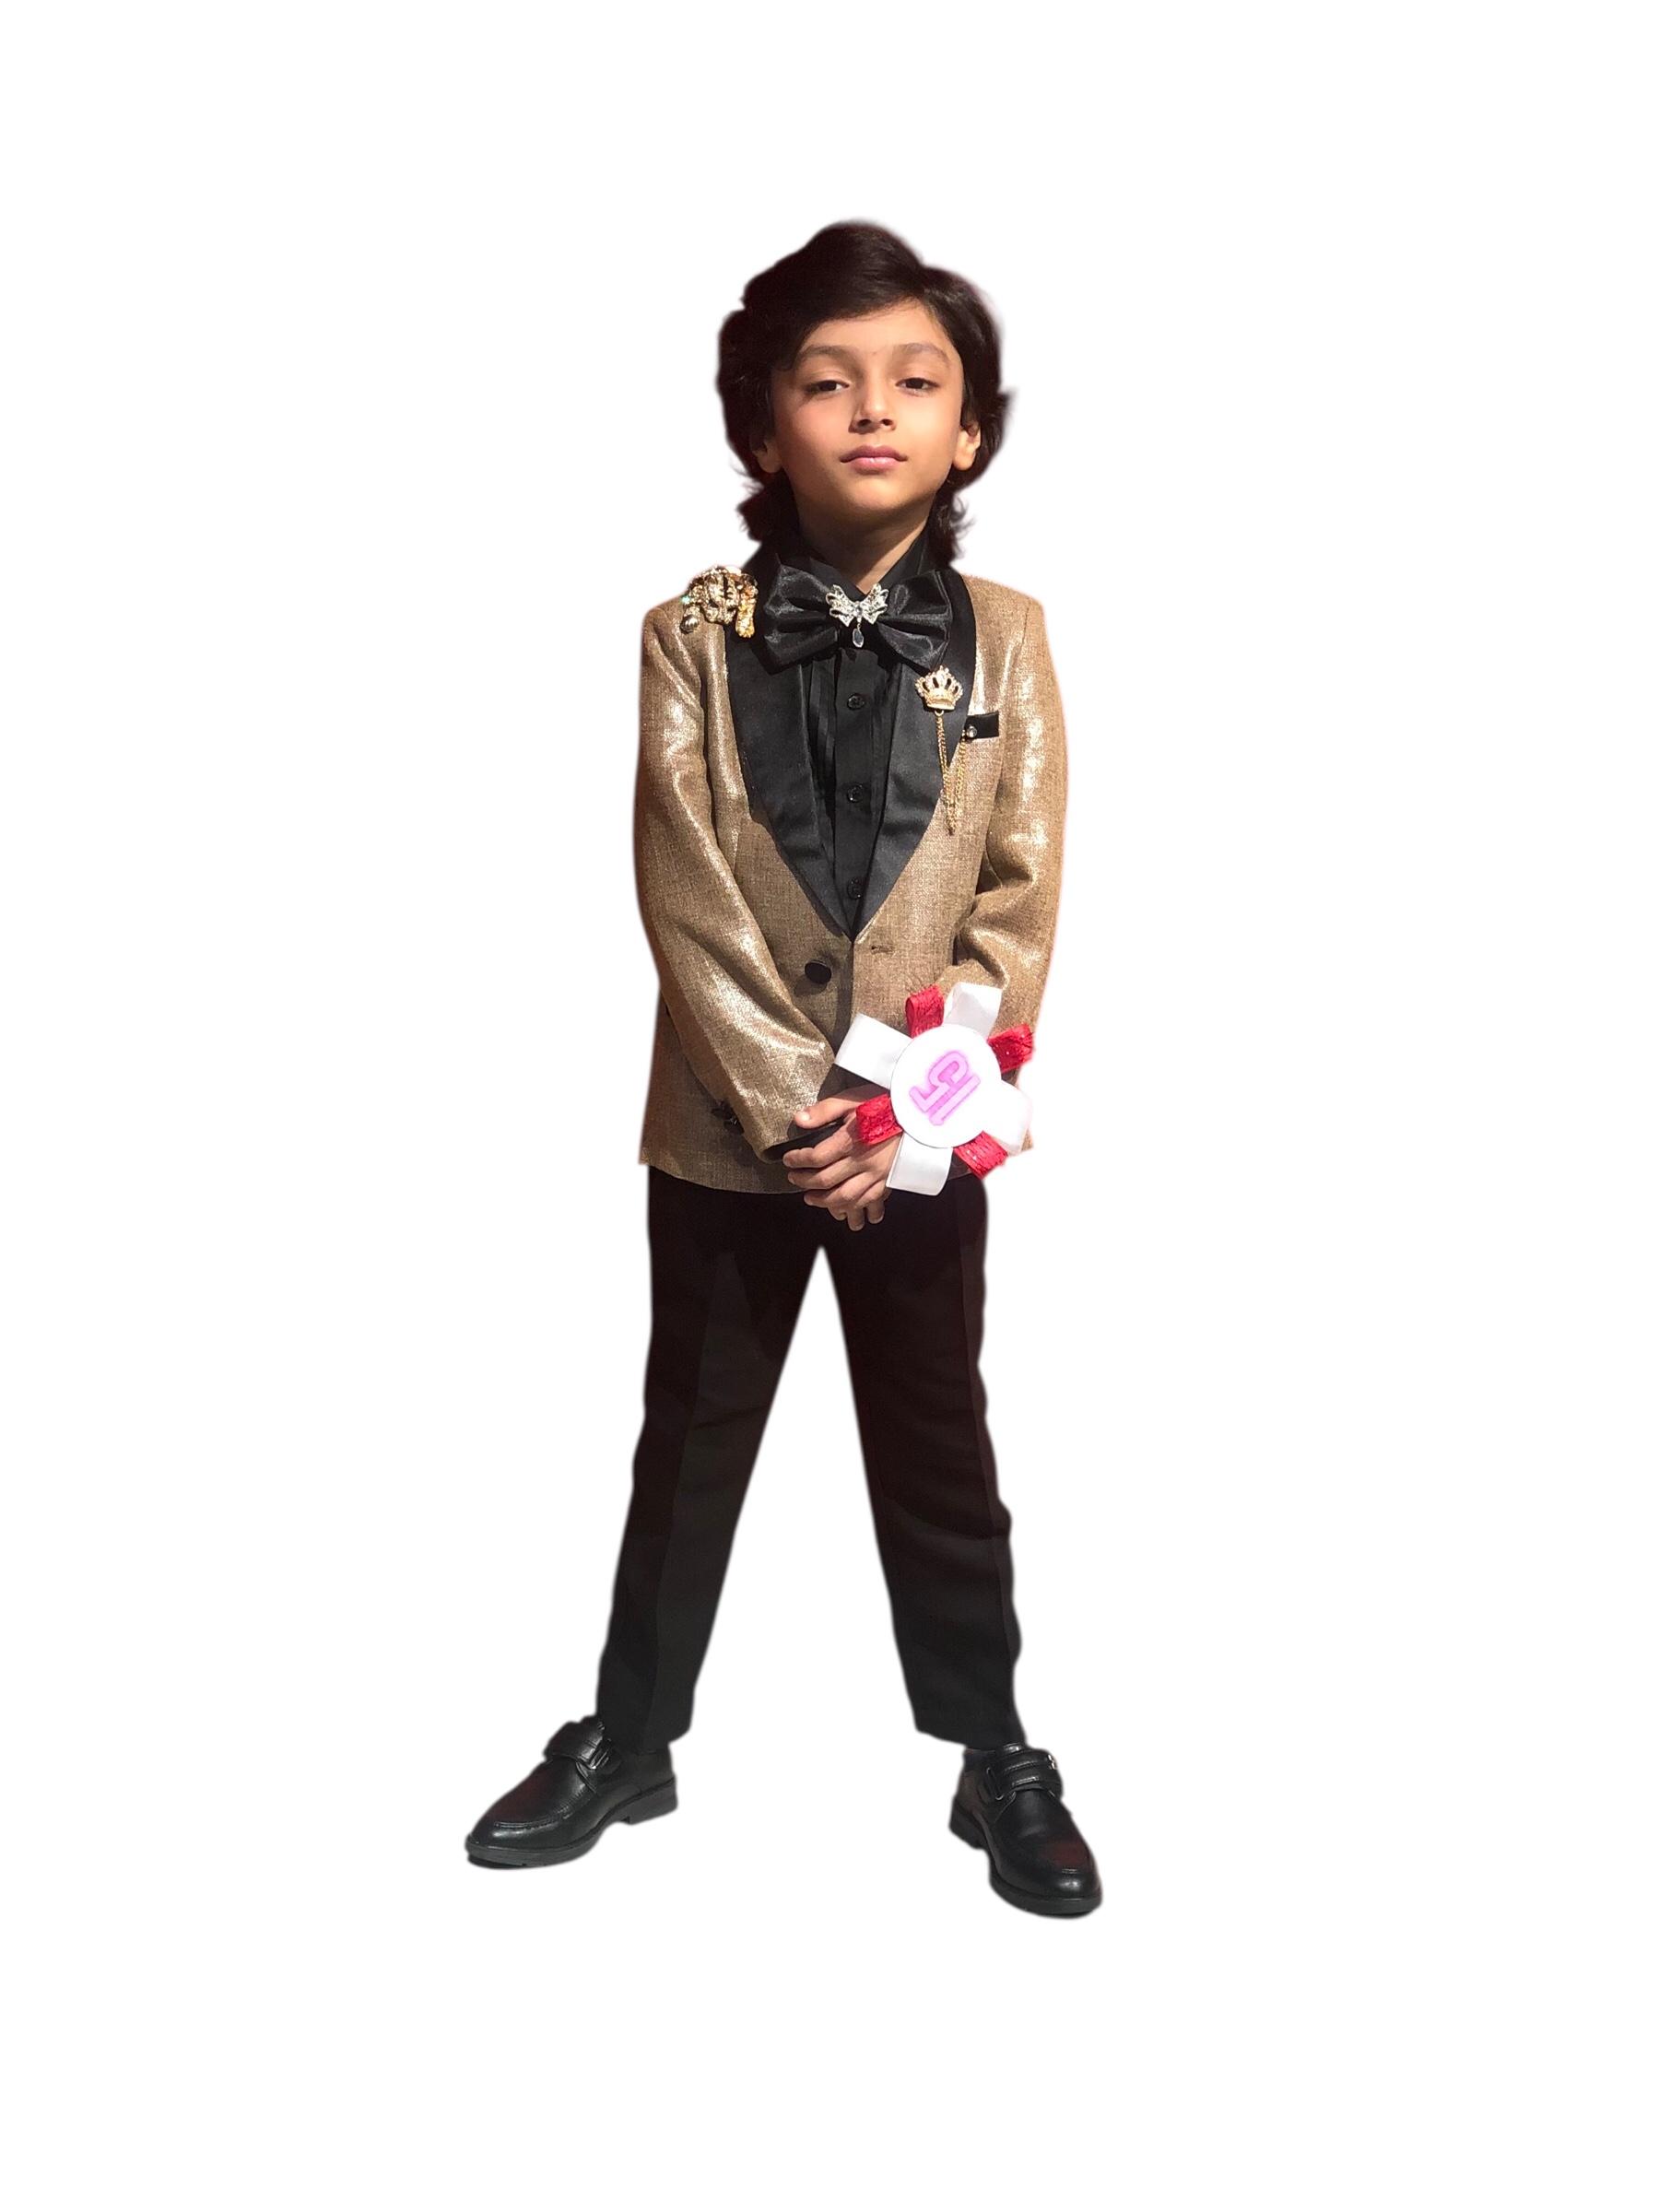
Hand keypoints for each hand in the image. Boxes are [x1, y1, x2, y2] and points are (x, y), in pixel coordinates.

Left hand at [783, 1092, 902, 1228]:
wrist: (921, 1114)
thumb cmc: (887, 1103)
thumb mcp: (854, 1098)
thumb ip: (825, 1110)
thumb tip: (799, 1120)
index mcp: (851, 1139)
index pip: (815, 1157)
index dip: (797, 1160)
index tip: (789, 1159)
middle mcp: (863, 1161)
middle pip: (826, 1180)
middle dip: (804, 1181)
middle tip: (794, 1178)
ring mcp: (877, 1174)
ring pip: (845, 1198)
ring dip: (824, 1202)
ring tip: (811, 1199)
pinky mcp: (889, 1180)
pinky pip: (869, 1202)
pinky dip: (855, 1210)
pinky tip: (845, 1211)